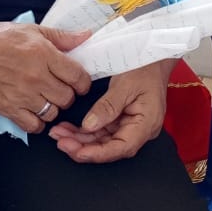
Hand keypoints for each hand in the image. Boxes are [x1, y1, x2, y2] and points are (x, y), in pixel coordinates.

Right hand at [0, 22, 91, 132]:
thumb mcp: (33, 31)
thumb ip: (62, 37)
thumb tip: (86, 36)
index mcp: (44, 55)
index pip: (78, 77)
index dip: (83, 82)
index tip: (78, 82)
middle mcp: (35, 77)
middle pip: (67, 98)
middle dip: (68, 95)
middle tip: (60, 89)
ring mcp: (22, 95)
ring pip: (53, 113)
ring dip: (53, 108)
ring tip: (45, 99)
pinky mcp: (8, 108)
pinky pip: (33, 126)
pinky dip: (37, 122)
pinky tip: (34, 112)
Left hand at [49, 61, 173, 162]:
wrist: (152, 56)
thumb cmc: (144, 67)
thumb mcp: (124, 84)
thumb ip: (107, 107)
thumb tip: (88, 126)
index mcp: (147, 124)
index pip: (122, 147)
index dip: (98, 153)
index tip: (77, 152)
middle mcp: (140, 130)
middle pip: (110, 148)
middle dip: (83, 148)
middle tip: (61, 142)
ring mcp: (130, 126)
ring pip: (103, 141)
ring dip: (81, 140)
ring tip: (59, 134)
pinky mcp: (121, 121)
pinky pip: (102, 131)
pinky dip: (85, 132)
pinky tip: (68, 130)